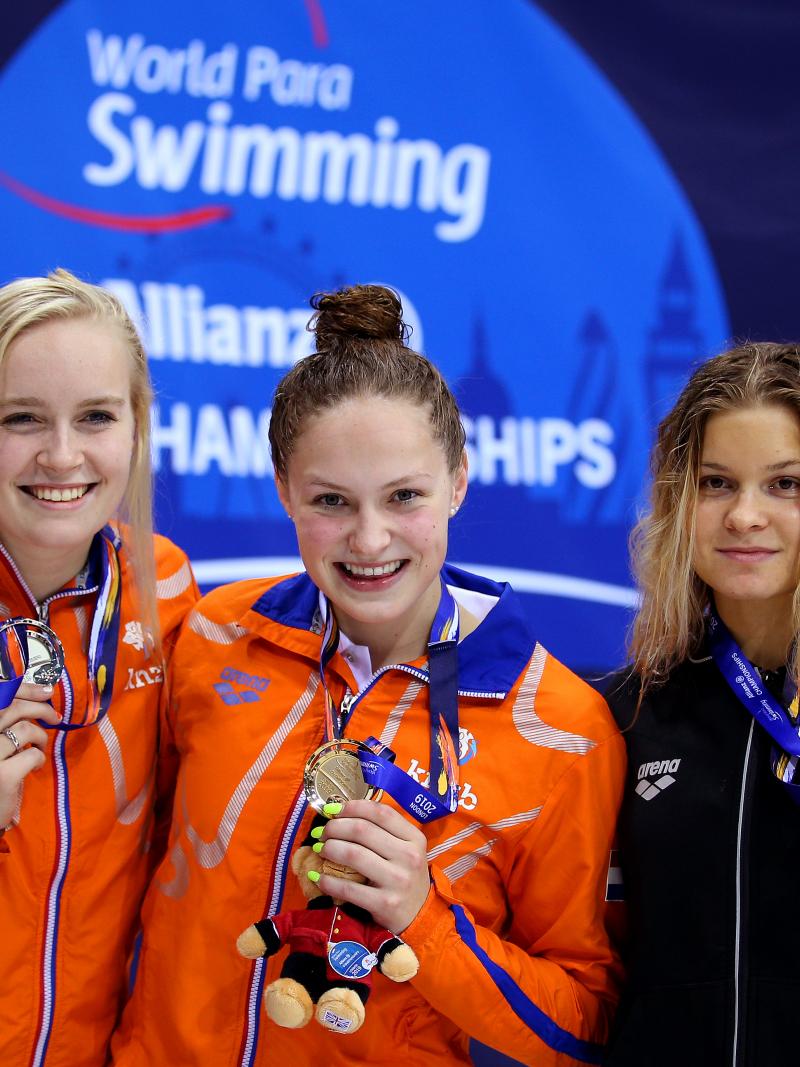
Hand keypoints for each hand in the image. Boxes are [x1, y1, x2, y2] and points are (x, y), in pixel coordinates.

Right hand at [0, 684, 58, 828]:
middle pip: (14, 708)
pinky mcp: (3, 776)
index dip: (25, 689)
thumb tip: (41, 693)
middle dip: (41, 709)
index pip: (1, 696)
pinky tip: (35, 767)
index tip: (46, 691)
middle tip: (54, 718)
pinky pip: (32, 755)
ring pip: (26, 729)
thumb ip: (7, 721)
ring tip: (39, 748)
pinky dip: (39, 759)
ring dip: (40, 737)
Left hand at [313, 799, 430, 933]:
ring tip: (320, 850)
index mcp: (414, 838)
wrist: (420, 916)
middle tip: (322, 833)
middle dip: (334, 827)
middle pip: (362, 830)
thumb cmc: (405, 876)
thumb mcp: (405, 849)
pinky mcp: (385, 904)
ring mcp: (397, 880)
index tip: (332, 809)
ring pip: (353, 854)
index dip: (352, 807)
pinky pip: (348, 888)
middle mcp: (408, 856)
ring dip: (329, 849)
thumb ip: (381, 831)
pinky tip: (318, 877)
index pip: (380, 812)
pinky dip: (328, 881)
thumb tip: (339, 815)